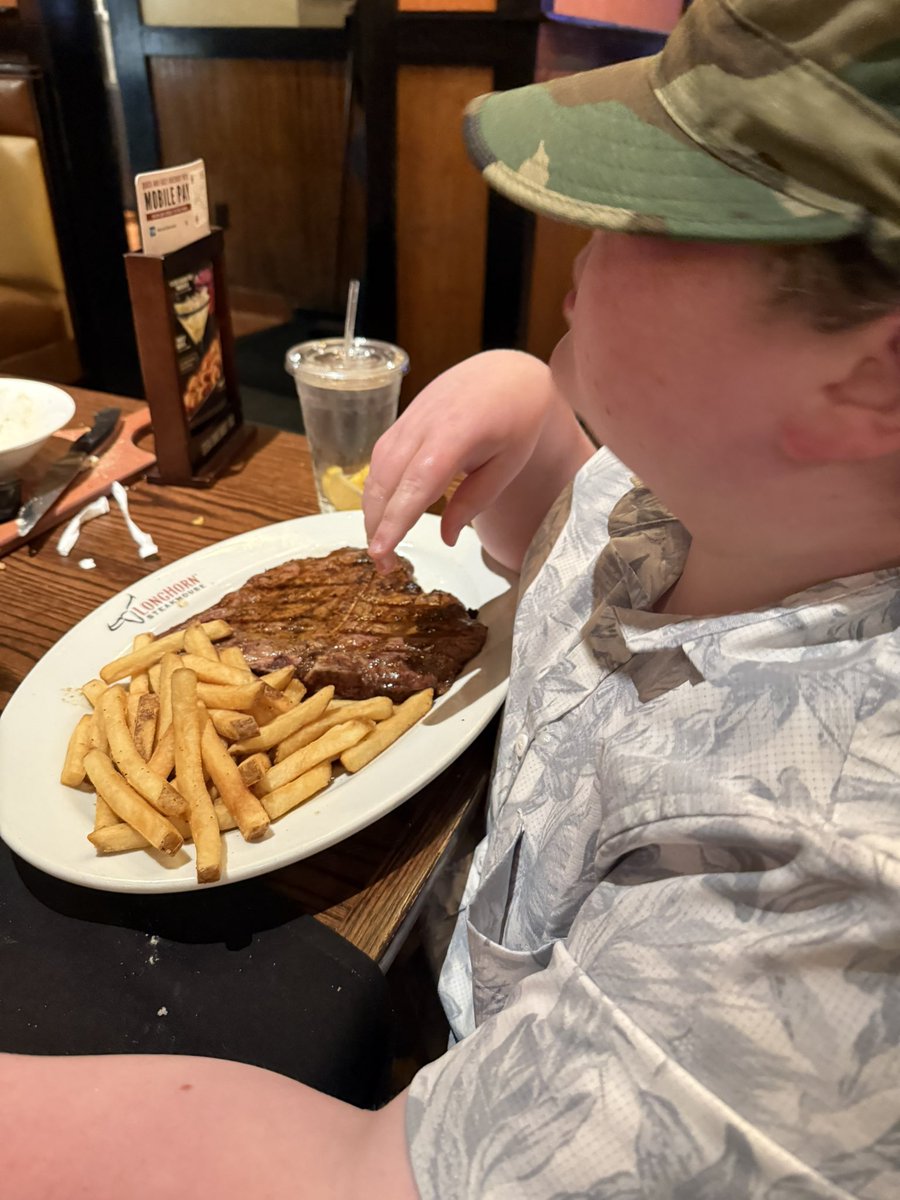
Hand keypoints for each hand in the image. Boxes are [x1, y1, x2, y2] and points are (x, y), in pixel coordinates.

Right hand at [364, 350, 562, 570]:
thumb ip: (475, 501)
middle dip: (377, 526)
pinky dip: (376, 490)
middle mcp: (423, 426)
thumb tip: (447, 538)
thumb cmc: (516, 419)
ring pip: (376, 471)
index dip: (395, 520)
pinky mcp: (401, 422)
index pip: (416, 484)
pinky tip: (382, 514)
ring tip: (381, 546)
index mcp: (455, 435)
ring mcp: (408, 421)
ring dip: (372, 511)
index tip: (381, 552)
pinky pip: (379, 459)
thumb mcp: (508, 464)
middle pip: (386, 481)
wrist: (507, 373)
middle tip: (383, 566)